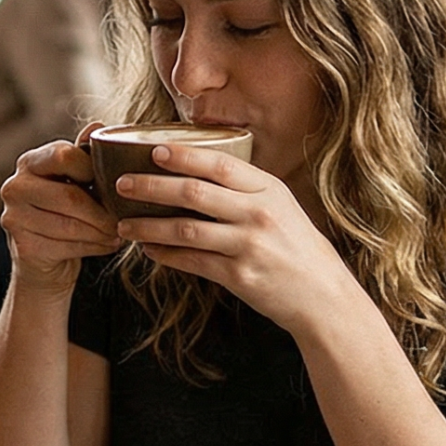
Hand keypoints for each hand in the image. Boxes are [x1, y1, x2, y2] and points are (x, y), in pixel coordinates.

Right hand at [0, 140, 121, 293]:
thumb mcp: (73, 180)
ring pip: (71, 225)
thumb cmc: (64, 213)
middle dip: (103, 211)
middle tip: (123, 219)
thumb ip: (83, 156)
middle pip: (69, 196)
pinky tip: (106, 245)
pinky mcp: (23, 247)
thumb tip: (97, 126)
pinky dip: (94, 247)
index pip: (64, 156)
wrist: (42, 261)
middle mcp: (14, 187)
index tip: (114, 184)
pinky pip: (68, 247)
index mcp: (29, 162)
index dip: (94, 169)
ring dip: (102, 232)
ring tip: (118, 233)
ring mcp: (14, 218)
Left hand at [110, 143, 359, 335]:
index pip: (218, 163)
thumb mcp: (280, 206)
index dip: (183, 155)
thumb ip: (244, 190)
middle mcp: (258, 213)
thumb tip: (193, 173)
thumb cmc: (296, 247)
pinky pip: (192, 261)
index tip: (153, 150)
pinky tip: (148, 251)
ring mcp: (249, 245)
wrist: (323, 295)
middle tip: (122, 184)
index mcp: (268, 189)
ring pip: (185, 229)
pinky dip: (165, 255)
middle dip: (151, 186)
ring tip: (124, 225)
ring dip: (148, 227)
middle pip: (193, 192)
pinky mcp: (239, 275)